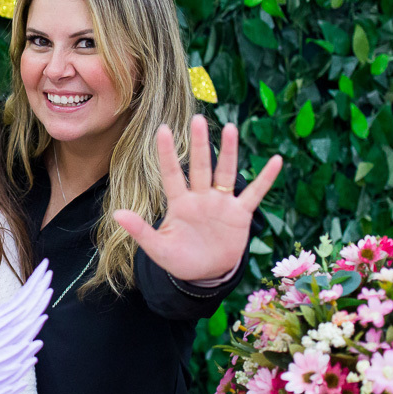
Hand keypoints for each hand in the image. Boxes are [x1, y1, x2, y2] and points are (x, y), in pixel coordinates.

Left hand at [113, 114, 281, 281]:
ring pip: (225, 173)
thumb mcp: (158, 248)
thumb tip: (116, 214)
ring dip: (229, 152)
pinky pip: (255, 193)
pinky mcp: (240, 214)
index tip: (162, 129)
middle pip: (200, 166)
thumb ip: (140, 230)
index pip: (171, 173)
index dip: (167, 153)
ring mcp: (221, 203)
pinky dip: (266, 178)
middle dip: (199, 144)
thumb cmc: (179, 258)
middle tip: (197, 119)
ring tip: (230, 128)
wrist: (205, 275)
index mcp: (179, 203)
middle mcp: (200, 197)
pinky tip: (276, 161)